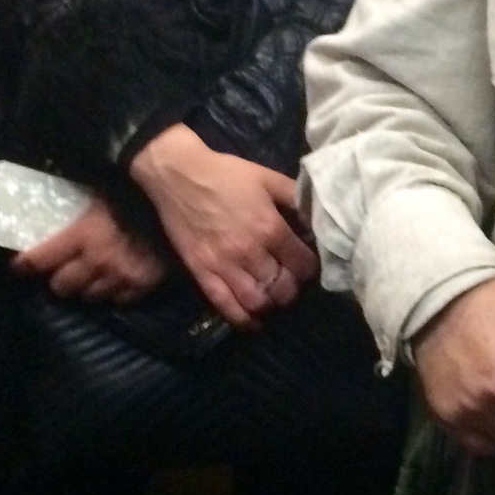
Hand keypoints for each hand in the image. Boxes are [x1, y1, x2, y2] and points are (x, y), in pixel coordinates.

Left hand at [12, 196, 165, 305]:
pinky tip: (115, 282)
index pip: (40, 259)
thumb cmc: (138, 190)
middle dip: (58, 280)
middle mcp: (97, 262)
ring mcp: (121, 277)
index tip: (18, 266)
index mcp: (82, 235)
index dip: (24, 265)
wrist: (184, 206)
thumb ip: (81, 203)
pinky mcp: (143, 285)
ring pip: (90, 296)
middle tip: (60, 273)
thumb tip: (57, 191)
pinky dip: (113, 293)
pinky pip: (120, 300)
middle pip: (63, 286)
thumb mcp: (102, 190)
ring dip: (85, 288)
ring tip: (88, 278)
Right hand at [128, 122, 317, 329]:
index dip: (310, 267)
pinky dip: (243, 320)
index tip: (306, 263)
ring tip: (272, 296)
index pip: (304, 264)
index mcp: (270, 228)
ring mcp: (224, 265)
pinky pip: (225, 306)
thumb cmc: (226, 174)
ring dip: (270, 304)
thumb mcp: (268, 178)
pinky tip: (253, 320)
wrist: (178, 174)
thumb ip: (295, 198)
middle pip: (283, 288)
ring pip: (258, 302)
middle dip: (292, 288)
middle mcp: (250, 251)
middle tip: (290, 281)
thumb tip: (317, 219)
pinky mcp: (201, 273)